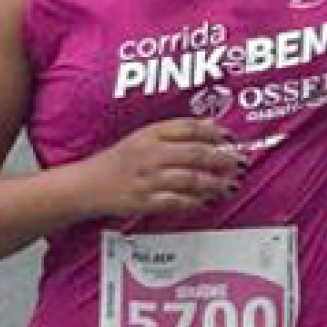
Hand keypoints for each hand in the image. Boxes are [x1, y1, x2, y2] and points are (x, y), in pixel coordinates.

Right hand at [80, 118, 242, 217]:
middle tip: (240, 163)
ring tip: (230, 185)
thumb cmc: (120, 160)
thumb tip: (212, 124)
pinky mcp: (144, 201)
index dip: (215, 132)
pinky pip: (177, 202)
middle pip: (196, 153)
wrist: (86, 185)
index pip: (189, 128)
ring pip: (191, 179)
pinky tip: (207, 201)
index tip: (231, 138)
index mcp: (150, 135)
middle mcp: (150, 154)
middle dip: (223, 159)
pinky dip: (196, 202)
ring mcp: (148, 179)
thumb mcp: (144, 137)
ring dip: (216, 183)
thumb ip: (177, 131)